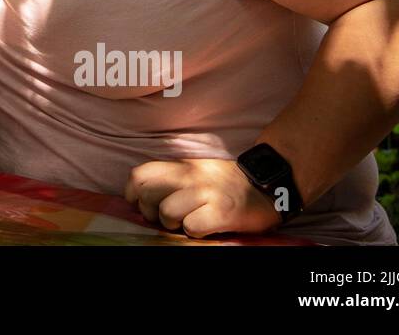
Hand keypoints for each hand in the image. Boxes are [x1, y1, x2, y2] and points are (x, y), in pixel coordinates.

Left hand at [124, 158, 285, 237]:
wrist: (265, 185)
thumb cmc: (225, 182)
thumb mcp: (195, 170)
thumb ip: (171, 177)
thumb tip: (141, 196)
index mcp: (181, 166)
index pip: (140, 174)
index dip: (133, 193)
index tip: (140, 204)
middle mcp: (191, 177)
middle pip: (148, 194)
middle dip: (150, 212)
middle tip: (165, 217)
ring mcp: (206, 193)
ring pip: (167, 211)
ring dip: (172, 223)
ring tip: (187, 222)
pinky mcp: (222, 212)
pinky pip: (192, 227)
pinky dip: (195, 232)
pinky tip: (205, 227)